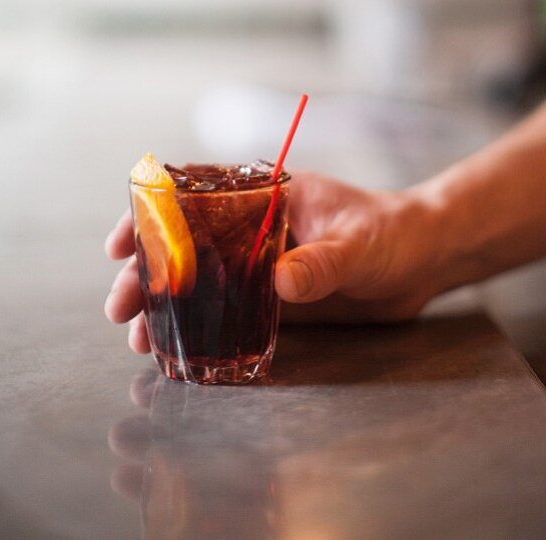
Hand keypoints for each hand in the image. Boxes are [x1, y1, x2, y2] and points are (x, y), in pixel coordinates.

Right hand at [104, 171, 438, 353]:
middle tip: (121, 308)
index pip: (193, 193)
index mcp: (265, 193)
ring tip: (140, 342)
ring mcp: (260, 263)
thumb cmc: (393, 232)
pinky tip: (177, 353)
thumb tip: (281, 282)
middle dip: (147, 274)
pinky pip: (226, 311)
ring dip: (165, 307)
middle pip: (184, 244)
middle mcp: (252, 226)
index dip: (150, 216)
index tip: (121, 242)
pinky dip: (198, 329)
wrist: (425, 259)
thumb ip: (323, 262)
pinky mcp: (274, 298)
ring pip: (198, 281)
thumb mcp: (360, 244)